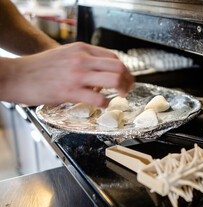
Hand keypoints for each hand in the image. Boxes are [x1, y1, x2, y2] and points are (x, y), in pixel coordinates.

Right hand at [0, 42, 134, 106]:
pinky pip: (99, 98)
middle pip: (118, 67)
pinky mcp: (71, 91)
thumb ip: (84, 59)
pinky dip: (106, 103)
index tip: (126, 77)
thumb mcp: (65, 54)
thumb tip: (101, 71)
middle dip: (128, 79)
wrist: (16, 75)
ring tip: (120, 95)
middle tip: (128, 88)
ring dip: (122, 89)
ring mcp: (77, 75)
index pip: (113, 56)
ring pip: (114, 80)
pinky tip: (104, 104)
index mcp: (81, 49)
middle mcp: (82, 59)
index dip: (124, 69)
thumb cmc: (39, 67)